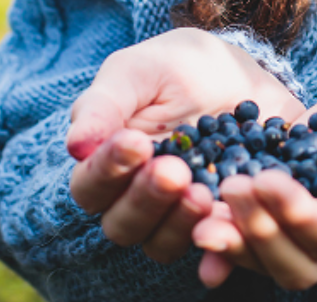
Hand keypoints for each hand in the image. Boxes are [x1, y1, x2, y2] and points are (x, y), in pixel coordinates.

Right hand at [65, 28, 307, 269]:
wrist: (241, 73)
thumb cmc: (177, 67)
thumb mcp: (138, 72)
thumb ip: (103, 106)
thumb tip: (75, 147)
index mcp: (106, 165)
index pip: (90, 186)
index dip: (108, 170)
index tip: (137, 142)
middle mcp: (136, 199)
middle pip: (122, 225)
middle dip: (146, 200)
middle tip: (173, 170)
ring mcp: (179, 217)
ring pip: (162, 245)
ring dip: (179, 224)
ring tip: (202, 193)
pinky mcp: (225, 222)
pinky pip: (218, 249)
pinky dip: (222, 248)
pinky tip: (230, 228)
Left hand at [193, 69, 316, 290]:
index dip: (303, 216)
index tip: (268, 180)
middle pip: (301, 262)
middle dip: (262, 231)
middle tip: (231, 187)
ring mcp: (309, 230)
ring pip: (270, 260)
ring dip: (237, 239)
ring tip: (204, 210)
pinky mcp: (279, 215)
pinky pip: (249, 239)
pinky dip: (224, 232)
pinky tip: (195, 211)